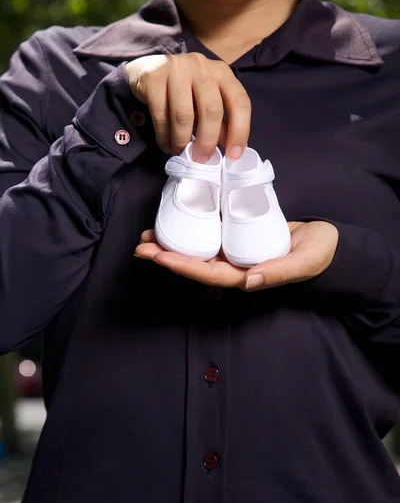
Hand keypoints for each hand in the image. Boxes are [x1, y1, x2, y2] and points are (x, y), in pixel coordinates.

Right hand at [124, 53, 250, 161]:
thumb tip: (230, 148)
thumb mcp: (205, 102)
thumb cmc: (183, 90)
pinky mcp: (153, 77)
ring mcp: (176, 68)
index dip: (240, 131)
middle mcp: (201, 66)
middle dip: (207, 141)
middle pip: (211, 109)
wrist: (146, 70)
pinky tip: (166, 144)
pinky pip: (161, 115)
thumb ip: (220, 122)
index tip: (233, 155)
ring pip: (184, 115)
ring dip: (182, 141)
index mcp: (221, 72)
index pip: (239, 101)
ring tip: (180, 152)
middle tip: (200, 159)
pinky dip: (164, 136)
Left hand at [134, 221, 338, 290]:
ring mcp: (235, 253)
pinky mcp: (237, 237)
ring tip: (148, 236)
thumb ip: (279, 272)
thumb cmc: (318, 253)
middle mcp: (236, 267)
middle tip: (142, 245)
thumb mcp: (304, 262)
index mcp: (247, 276)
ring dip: (172, 244)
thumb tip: (248, 281)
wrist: (326, 241)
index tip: (159, 256)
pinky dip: (191, 229)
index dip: (182, 265)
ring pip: (198, 250)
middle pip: (195, 264)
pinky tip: (176, 221)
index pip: (208, 274)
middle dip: (167, 256)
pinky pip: (209, 236)